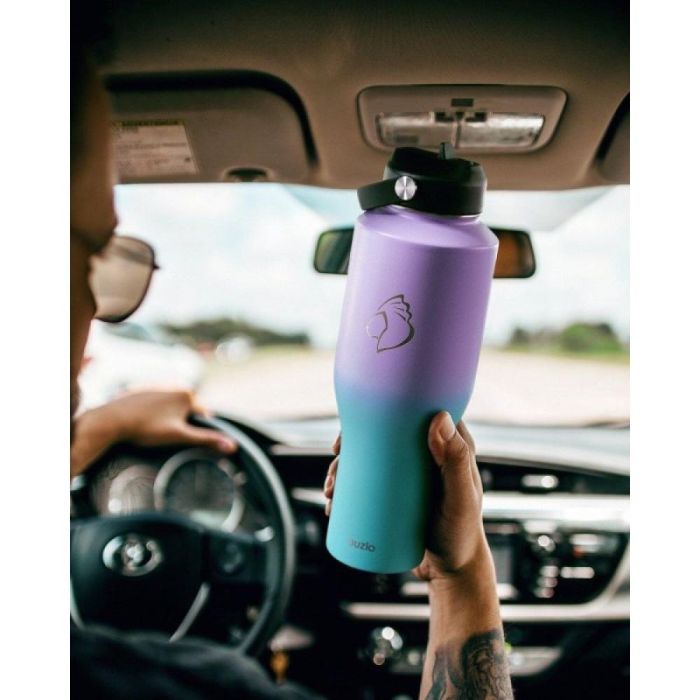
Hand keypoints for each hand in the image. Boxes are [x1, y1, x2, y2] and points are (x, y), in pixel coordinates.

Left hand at [70, 390, 235, 476]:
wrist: (110, 420)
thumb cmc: (146, 429)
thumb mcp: (179, 436)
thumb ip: (206, 439)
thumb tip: (233, 446)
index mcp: (187, 394)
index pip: (203, 415)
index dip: (194, 430)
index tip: (179, 438)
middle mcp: (174, 384)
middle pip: (186, 410)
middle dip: (179, 423)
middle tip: (163, 435)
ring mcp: (157, 384)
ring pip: (170, 407)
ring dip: (167, 418)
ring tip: (151, 430)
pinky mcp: (142, 388)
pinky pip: (155, 403)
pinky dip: (152, 413)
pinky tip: (142, 423)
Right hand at [323, 412, 491, 584]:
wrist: (454, 571)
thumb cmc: (463, 534)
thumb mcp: (460, 497)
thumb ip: (455, 461)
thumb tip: (438, 417)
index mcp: (447, 444)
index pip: (413, 413)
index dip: (381, 411)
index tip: (355, 426)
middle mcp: (427, 455)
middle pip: (384, 436)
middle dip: (352, 445)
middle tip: (336, 463)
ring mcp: (410, 476)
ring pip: (371, 460)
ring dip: (343, 468)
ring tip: (332, 491)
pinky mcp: (397, 496)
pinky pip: (369, 483)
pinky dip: (347, 486)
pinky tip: (332, 498)